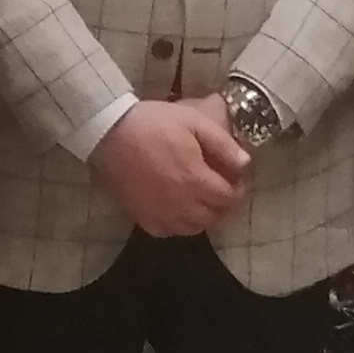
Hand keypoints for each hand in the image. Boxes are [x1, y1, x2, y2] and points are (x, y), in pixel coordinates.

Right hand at [92, 98, 249, 240]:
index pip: (228, 197)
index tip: (236, 179)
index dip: (237, 189)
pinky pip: (168, 231)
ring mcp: (159, 213)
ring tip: (201, 199)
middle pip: (213, 216)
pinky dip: (178, 225)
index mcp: (196, 180)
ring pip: (192, 228)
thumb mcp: (193, 122)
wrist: (109, 132)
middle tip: (220, 188)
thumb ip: (222, 145)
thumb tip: (245, 164)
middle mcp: (181, 204)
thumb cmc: (153, 123)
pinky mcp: (141, 217)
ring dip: (202, 216)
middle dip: (222, 204)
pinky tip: (176, 209)